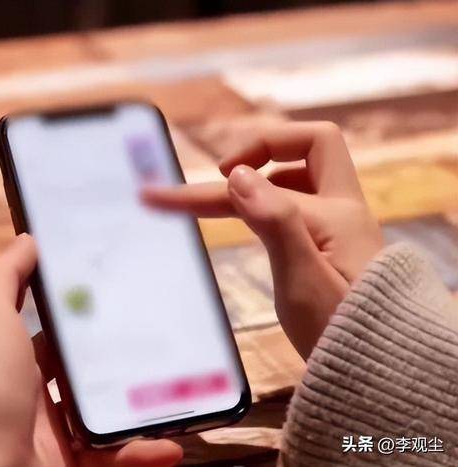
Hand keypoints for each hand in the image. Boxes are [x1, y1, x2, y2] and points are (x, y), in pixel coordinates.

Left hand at [0, 234, 182, 466]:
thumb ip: (5, 275)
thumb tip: (30, 239)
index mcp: (10, 357)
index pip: (51, 328)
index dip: (82, 310)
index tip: (121, 290)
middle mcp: (31, 394)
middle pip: (85, 368)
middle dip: (121, 353)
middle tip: (161, 334)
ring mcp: (54, 431)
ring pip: (107, 411)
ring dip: (142, 402)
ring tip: (178, 387)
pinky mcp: (75, 462)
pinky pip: (117, 454)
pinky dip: (144, 449)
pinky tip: (170, 442)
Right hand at [143, 122, 382, 358]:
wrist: (378, 376)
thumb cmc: (341, 335)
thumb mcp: (302, 281)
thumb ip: (275, 222)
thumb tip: (238, 174)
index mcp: (334, 214)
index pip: (261, 182)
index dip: (208, 185)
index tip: (164, 195)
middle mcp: (341, 210)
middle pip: (310, 146)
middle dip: (261, 148)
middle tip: (223, 171)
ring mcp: (339, 226)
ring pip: (302, 175)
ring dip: (264, 174)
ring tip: (225, 194)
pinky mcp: (332, 244)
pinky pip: (300, 203)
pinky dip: (270, 200)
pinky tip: (252, 218)